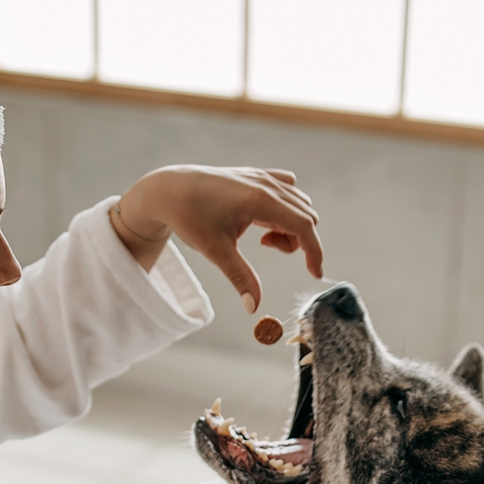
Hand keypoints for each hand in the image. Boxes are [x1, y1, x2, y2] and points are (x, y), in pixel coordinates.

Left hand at [111, 165, 324, 313]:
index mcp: (260, 200)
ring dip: (291, 225)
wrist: (169, 190)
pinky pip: (288, 190)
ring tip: (262, 237)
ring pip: (299, 204)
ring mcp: (263, 177)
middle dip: (297, 241)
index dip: (314, 252)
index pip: (304, 226)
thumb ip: (240, 277)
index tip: (314, 274)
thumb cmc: (190, 217)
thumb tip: (254, 307)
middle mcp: (267, 184)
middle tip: (266, 248)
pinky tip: (263, 220)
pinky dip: (286, 209)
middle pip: (305, 216)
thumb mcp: (215, 251)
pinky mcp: (257, 175)